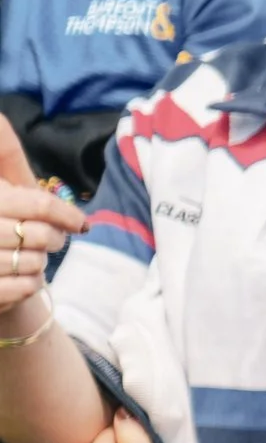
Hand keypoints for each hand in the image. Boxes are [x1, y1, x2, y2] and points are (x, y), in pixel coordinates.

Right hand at [0, 118, 86, 316]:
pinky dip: (32, 285)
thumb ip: (3, 153)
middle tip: (53, 242)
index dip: (65, 215)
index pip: (37, 204)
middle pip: (40, 235)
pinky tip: (24, 279)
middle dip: (55, 240)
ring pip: (34, 263)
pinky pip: (25, 288)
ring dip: (41, 264)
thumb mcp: (5, 186)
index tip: (81, 224)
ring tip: (31, 259)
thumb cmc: (0, 220)